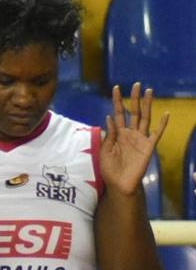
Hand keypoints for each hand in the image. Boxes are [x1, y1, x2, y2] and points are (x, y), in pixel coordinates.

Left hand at [99, 82, 169, 197]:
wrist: (119, 185)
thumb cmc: (110, 169)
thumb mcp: (105, 150)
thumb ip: (109, 134)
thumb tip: (109, 117)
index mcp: (119, 134)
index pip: (119, 114)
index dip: (118, 101)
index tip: (116, 88)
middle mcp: (131, 133)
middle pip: (134, 112)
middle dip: (135, 98)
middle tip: (136, 84)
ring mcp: (140, 139)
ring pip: (145, 118)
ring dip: (147, 105)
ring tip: (149, 91)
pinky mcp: (148, 147)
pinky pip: (156, 134)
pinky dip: (161, 124)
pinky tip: (165, 114)